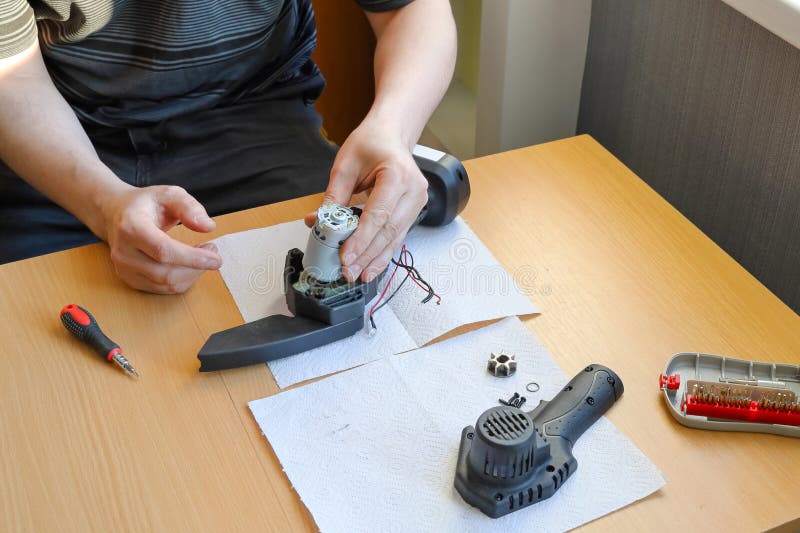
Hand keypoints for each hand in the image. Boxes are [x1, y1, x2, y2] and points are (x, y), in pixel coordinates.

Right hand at [99, 185, 221, 292]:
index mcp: (131, 227)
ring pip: (167, 284)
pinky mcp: (130, 279)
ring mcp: (124, 268)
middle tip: (213, 251)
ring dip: (192, 274)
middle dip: (197, 267)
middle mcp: (123, 251)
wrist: (115, 213)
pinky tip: (189, 265)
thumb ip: (189, 207)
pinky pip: (163, 289)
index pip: (163, 250)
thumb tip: (208, 226)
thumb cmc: (145, 204)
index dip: (192, 258)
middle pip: (166, 273)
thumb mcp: (169, 194)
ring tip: (203, 256)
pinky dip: (183, 280)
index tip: (216, 259)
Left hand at [305, 118, 427, 282]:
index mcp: (398, 174)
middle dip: (367, 254)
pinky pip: (398, 236)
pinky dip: (384, 252)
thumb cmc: (371, 143)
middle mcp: (413, 190)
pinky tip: (372, 266)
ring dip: (376, 259)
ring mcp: (417, 202)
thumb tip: (318, 223)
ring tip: (359, 275)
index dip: (361, 239)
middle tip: (349, 271)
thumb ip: (334, 196)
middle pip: (388, 230)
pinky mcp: (414, 211)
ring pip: (395, 238)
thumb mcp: (346, 165)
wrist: (391, 134)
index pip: (378, 214)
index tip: (346, 257)